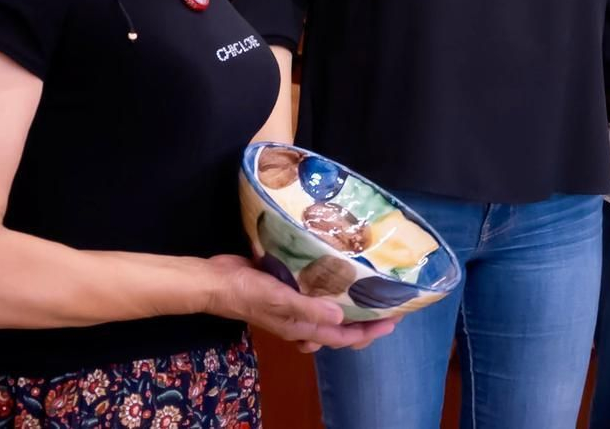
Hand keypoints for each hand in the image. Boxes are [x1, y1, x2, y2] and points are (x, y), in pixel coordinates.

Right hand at [204, 255, 396, 352]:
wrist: (216, 281)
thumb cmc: (247, 292)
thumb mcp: (278, 300)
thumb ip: (308, 309)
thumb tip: (342, 318)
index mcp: (301, 327)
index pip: (342, 336)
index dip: (368, 331)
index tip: (393, 320)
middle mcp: (300, 320)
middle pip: (339, 328)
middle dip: (364, 322)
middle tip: (388, 306)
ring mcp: (294, 305)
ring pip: (328, 313)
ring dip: (349, 306)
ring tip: (369, 291)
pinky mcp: (288, 288)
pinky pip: (315, 293)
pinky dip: (330, 288)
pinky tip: (339, 272)